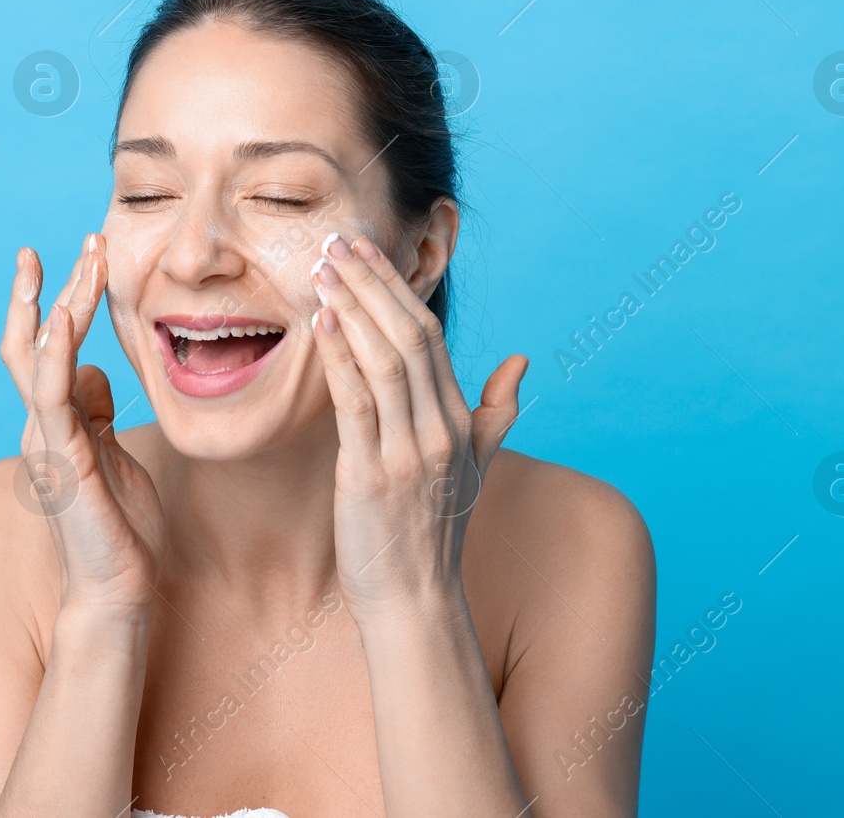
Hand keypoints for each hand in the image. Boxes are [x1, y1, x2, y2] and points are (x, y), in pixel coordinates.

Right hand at [0, 234, 165, 621]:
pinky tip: (65, 317)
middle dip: (59, 285)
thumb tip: (95, 370)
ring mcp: (45, 439)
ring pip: (42, 355)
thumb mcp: (114, 452)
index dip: (58, 299)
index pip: (47, 347)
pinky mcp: (60, 458)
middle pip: (37, 339)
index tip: (80, 254)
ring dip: (63, 303)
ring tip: (84, 258)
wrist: (117, 589)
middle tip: (86, 238)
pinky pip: (50, 395)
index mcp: (57, 421)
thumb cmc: (121, 528)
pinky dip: (54, 352)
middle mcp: (42, 424)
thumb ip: (97, 412)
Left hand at [308, 232, 527, 622]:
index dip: (397, 288)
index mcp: (461, 422)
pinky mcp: (371, 477)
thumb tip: (520, 361)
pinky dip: (340, 359)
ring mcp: (409, 454)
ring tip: (323, 269)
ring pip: (384, 361)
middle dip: (372, 283)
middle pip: (408, 337)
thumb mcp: (476, 469)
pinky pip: (357, 405)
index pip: (431, 337)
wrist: (416, 601)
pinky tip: (322, 324)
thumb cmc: (435, 532)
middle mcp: (440, 431)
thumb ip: (496, 413)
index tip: (366, 250)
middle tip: (339, 241)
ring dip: (353, 308)